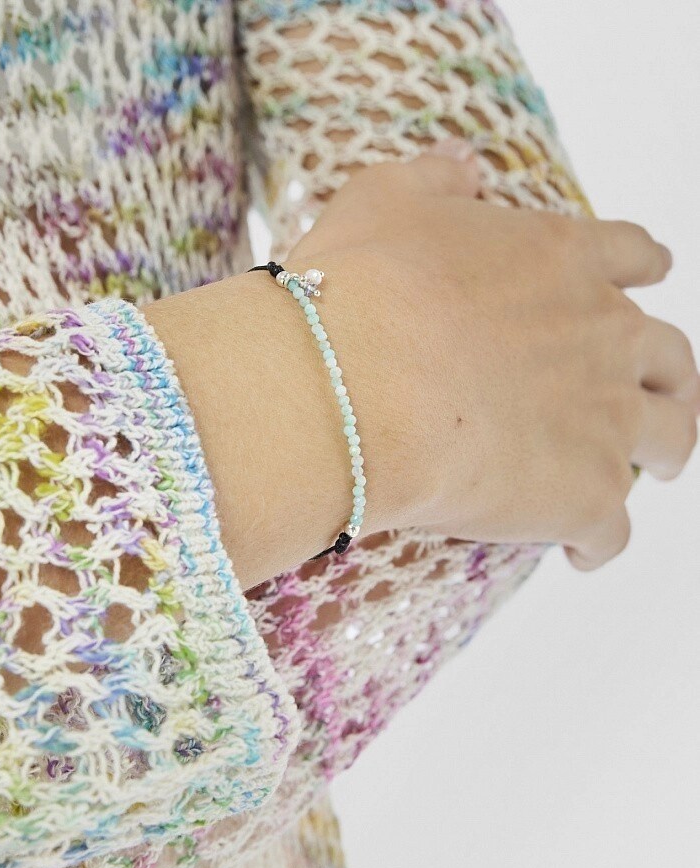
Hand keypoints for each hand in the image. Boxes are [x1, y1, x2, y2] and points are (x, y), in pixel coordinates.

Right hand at [286, 144, 698, 569]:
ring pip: (668, 439)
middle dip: (668, 374)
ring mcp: (604, 419)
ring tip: (653, 470)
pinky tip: (583, 549)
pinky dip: (600, 540)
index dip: (638, 268)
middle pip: (670, 356)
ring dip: (663, 452)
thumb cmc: (358, 290)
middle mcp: (604, 335)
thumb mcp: (384, 199)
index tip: (644, 277)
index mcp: (562, 261)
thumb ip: (435, 177)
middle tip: (658, 394)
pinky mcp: (583, 496)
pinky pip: (611, 529)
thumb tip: (465, 163)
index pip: (630, 255)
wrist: (352, 386)